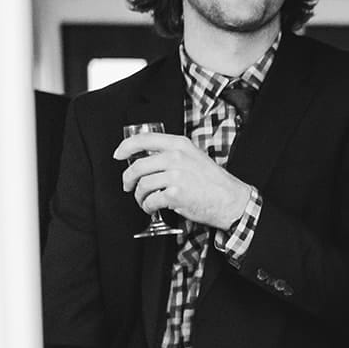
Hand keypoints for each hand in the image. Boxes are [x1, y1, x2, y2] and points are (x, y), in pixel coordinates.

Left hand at [117, 131, 252, 229]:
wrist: (230, 200)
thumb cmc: (213, 182)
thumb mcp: (194, 157)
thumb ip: (172, 154)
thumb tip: (146, 158)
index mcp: (179, 145)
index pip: (143, 139)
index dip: (125, 147)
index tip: (118, 155)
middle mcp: (176, 157)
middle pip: (138, 166)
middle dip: (128, 179)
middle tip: (128, 186)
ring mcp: (176, 176)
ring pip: (142, 185)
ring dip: (139, 196)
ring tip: (145, 201)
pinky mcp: (175, 195)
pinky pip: (150, 201)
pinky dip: (148, 207)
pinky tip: (152, 208)